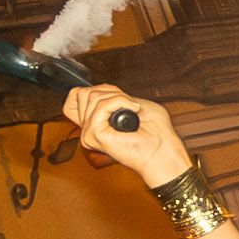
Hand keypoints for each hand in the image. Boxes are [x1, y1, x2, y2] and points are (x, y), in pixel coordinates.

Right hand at [63, 84, 192, 185]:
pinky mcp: (93, 135)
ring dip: (118, 98)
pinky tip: (132, 112)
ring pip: (92, 97)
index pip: (75, 96)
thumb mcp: (133, 102)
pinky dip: (120, 103)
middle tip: (127, 106)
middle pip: (82, 93)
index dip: (95, 90)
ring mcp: (89, 133)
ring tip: (133, 111)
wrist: (162, 148)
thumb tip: (99, 90)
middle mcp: (89, 128)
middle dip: (109, 93)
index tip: (117, 98)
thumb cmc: (156, 131)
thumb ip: (112, 95)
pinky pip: (101, 107)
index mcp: (96, 122)